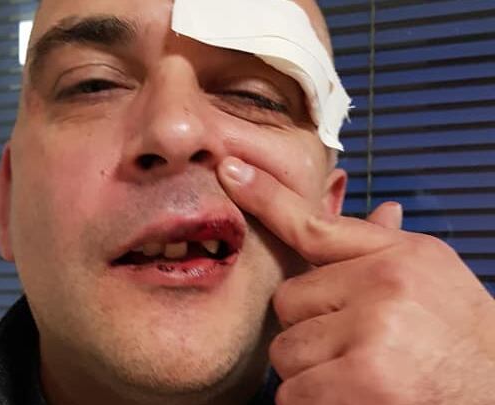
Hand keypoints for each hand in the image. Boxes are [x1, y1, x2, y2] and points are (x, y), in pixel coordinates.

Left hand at [217, 156, 494, 404]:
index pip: (314, 225)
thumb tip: (381, 206)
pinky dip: (314, 404)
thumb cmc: (461, 337)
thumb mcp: (432, 277)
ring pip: (286, 352)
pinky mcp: (364, 380)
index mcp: (396, 257)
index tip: (229, 172)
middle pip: (287, 303)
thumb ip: (388, 249)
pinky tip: (354, 399)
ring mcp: (373, 333)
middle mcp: (383, 286)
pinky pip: (294, 393)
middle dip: (309, 330)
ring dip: (311, 373)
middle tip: (356, 346)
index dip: (266, 198)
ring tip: (359, 375)